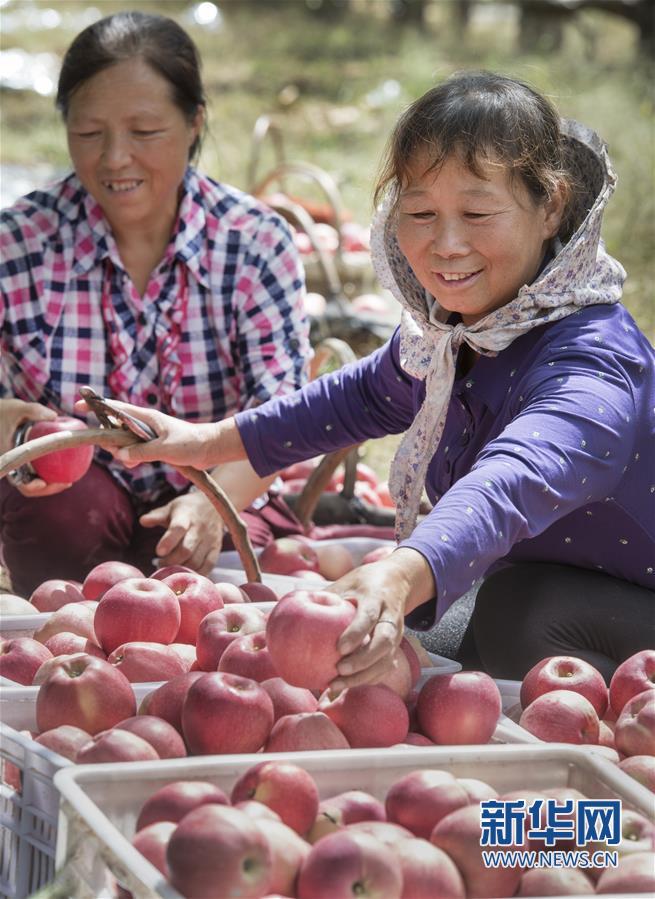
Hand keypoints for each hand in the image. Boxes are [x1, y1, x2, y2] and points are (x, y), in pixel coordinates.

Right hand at [0, 399, 70, 496]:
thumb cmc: (4, 411)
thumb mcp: (18, 408)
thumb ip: (34, 410)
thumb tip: (54, 416)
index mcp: (8, 457)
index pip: (18, 481)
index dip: (31, 487)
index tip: (44, 483)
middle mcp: (11, 465)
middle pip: (28, 487)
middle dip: (47, 489)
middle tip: (68, 482)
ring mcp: (16, 465)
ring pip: (32, 483)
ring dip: (49, 485)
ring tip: (68, 480)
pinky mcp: (22, 462)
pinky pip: (34, 474)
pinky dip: (47, 475)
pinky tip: (63, 470)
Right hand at [74, 398, 229, 470]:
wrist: (209, 449)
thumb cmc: (190, 443)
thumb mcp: (165, 449)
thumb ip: (142, 452)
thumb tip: (120, 455)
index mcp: (146, 417)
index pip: (116, 408)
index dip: (96, 406)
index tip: (78, 406)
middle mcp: (143, 423)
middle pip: (114, 428)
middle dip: (112, 442)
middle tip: (122, 454)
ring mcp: (147, 433)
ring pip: (123, 442)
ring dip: (123, 453)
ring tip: (134, 461)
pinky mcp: (152, 444)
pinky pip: (133, 450)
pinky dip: (131, 457)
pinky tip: (136, 463)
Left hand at [141, 491, 224, 574]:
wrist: (214, 505)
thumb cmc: (186, 510)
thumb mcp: (171, 508)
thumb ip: (156, 516)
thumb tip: (142, 521)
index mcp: (186, 516)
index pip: (178, 528)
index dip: (169, 541)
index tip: (158, 552)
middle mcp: (200, 528)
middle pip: (186, 550)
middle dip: (171, 561)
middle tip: (159, 564)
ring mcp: (210, 539)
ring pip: (196, 560)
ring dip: (181, 569)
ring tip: (170, 570)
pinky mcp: (216, 549)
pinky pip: (208, 566)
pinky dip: (196, 574)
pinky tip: (186, 575)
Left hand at [328, 547, 434, 691]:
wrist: (397, 580)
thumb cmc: (361, 584)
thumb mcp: (344, 583)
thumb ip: (323, 598)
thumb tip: (280, 613)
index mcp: (376, 597)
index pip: (369, 616)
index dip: (356, 633)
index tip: (339, 648)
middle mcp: (390, 617)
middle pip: (385, 642)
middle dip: (363, 660)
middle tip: (339, 670)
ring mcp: (397, 633)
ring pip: (387, 659)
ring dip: (364, 676)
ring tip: (337, 684)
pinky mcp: (395, 646)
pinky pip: (385, 667)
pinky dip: (367, 679)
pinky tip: (346, 685)